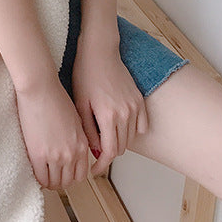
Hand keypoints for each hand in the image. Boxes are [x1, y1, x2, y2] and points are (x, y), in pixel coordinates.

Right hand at [15, 73, 90, 189]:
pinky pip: (41, 177)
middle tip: (51, 174)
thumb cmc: (54, 97)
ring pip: (55, 183)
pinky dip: (39, 178)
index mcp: (82, 144)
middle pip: (68, 181)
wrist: (40, 89)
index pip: (81, 174)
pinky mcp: (38, 154)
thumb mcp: (74, 119)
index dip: (71, 176)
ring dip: (49, 181)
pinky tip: (35, 171)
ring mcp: (56, 156)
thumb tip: (73, 149)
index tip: (63, 173)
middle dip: (60, 180)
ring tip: (42, 173)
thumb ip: (77, 138)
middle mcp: (72, 153)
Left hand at [71, 32, 147, 175]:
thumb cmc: (85, 75)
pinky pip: (141, 125)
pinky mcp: (140, 100)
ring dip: (119, 143)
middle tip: (96, 154)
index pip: (109, 152)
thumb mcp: (80, 104)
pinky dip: (132, 131)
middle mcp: (125, 114)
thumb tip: (95, 150)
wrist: (99, 52)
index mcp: (108, 116)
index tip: (94, 170)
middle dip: (108, 154)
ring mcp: (135, 107)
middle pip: (121, 147)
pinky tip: (119, 128)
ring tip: (104, 140)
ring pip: (131, 138)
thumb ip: (88, 129)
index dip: (101, 164)